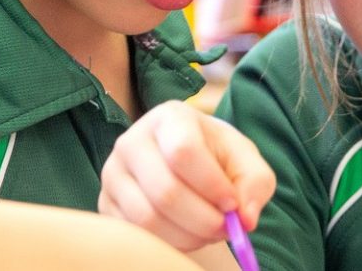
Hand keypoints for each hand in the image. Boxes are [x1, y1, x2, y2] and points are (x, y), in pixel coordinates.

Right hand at [98, 100, 275, 252]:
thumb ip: (255, 184)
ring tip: (209, 230)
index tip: (232, 204)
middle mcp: (132, 141)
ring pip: (148, 218)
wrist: (187, 163)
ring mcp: (113, 173)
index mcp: (169, 118)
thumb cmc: (217, 158)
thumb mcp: (245, 161)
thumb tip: (245, 219)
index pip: (183, 151)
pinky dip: (169, 243)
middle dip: (204, 219)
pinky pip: (137, 234)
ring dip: (188, 235)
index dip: (211, 185)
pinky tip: (187, 233)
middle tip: (226, 228)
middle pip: (165, 191)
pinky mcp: (106, 202)